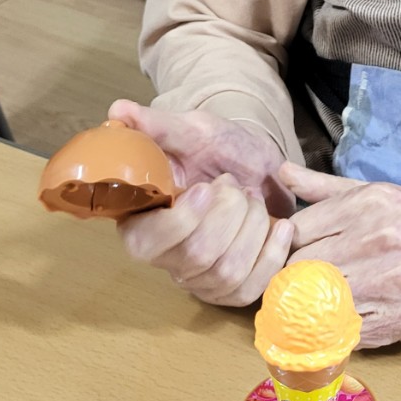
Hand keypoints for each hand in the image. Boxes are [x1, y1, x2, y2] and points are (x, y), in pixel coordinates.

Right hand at [109, 101, 294, 306]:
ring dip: (253, 227)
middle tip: (235, 185)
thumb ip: (155, 124)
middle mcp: (167, 259)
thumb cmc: (215, 149)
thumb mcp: (190, 131)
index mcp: (142, 224)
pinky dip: (273, 255)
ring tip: (254, 199)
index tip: (207, 187)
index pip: (148, 244)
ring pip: (228, 273)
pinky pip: (252, 289)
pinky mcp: (233, 287)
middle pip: (197, 257)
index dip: (181, 221)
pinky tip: (282, 227)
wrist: (254, 164)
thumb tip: (117, 111)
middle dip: (229, 213)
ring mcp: (201, 279)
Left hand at [280, 164, 400, 346]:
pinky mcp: (397, 322)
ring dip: (310, 309)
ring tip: (317, 305)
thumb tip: (281, 173)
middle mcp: (376, 239)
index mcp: (370, 203)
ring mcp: (387, 283)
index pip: (297, 231)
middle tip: (300, 284)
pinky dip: (336, 331)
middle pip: (299, 268)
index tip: (293, 255)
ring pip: (315, 303)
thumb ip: (329, 188)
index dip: (287, 247)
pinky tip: (344, 322)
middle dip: (294, 279)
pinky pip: (342, 332)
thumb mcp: (388, 194)